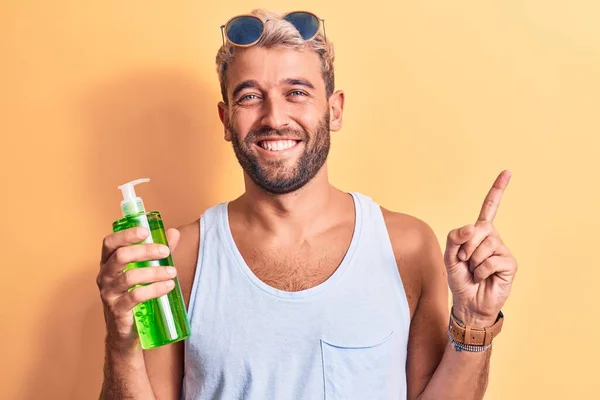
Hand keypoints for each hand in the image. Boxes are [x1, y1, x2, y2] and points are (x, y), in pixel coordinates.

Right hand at [96, 226, 180, 350]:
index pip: (110, 243)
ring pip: (129, 277)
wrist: (126, 331)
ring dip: (154, 272)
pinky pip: (135, 297)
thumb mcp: (145, 270)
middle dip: (145, 251)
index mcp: (108, 263)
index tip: (145, 231)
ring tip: (172, 272)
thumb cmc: (134, 294)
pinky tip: (167, 286)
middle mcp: (104, 276)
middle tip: (166, 252)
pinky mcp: (117, 310)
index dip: (126, 235)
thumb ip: (158, 251)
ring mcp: (108, 294)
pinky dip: (154, 290)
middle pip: (120, 257)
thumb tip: (173, 233)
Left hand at [444, 170, 517, 326]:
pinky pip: (491, 260)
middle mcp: (493, 237)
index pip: (489, 207)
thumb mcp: (449, 255)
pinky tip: (484, 277)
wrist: (468, 303)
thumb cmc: (460, 278)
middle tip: (465, 262)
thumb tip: (474, 227)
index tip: (507, 172)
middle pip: (479, 229)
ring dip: (472, 261)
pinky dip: (481, 270)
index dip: (497, 190)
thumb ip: (455, 237)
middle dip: (465, 247)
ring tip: (475, 271)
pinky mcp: (510, 263)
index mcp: (479, 232)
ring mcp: (502, 250)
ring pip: (484, 246)